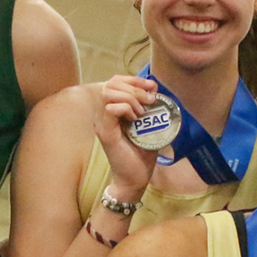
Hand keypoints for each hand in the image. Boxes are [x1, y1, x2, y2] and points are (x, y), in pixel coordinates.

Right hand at [94, 75, 159, 198]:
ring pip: (109, 93)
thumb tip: (153, 87)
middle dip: (134, 86)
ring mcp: (102, 122)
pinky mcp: (105, 132)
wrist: (136, 178)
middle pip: (111, 83)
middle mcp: (104, 114)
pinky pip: (112, 109)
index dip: (133, 79)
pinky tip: (136, 119)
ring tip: (142, 111)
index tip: (151, 86)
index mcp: (113, 109)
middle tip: (150, 100)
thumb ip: (149, 107)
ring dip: (130, 98)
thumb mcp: (149, 125)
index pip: (115, 81)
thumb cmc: (141, 153)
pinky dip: (127, 109)